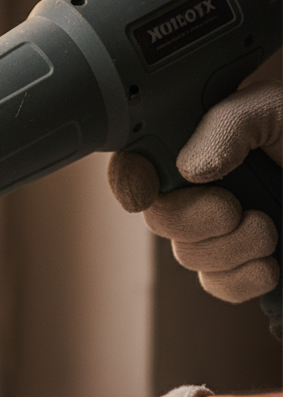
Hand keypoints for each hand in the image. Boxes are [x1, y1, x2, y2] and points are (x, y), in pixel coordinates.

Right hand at [107, 80, 281, 302]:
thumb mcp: (275, 111)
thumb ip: (230, 123)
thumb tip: (191, 168)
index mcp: (196, 147)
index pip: (137, 164)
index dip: (128, 180)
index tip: (144, 192)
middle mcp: (199, 191)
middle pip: (158, 219)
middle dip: (194, 220)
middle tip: (234, 209)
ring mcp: (218, 234)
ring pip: (189, 256)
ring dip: (232, 248)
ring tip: (269, 229)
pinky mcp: (240, 268)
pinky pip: (217, 286)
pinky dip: (244, 278)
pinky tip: (271, 261)